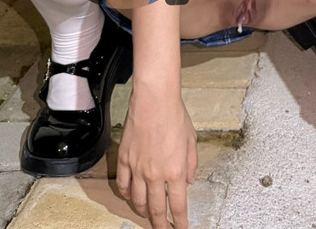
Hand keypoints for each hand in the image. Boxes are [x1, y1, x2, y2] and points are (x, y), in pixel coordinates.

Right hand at [116, 86, 197, 228]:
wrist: (155, 99)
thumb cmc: (175, 115)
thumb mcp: (191, 140)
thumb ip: (191, 163)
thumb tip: (189, 181)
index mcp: (175, 171)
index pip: (177, 205)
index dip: (179, 222)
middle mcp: (155, 174)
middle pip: (155, 209)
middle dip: (159, 224)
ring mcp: (138, 168)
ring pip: (138, 200)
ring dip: (143, 211)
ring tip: (147, 214)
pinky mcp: (125, 159)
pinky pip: (124, 185)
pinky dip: (127, 195)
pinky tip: (130, 196)